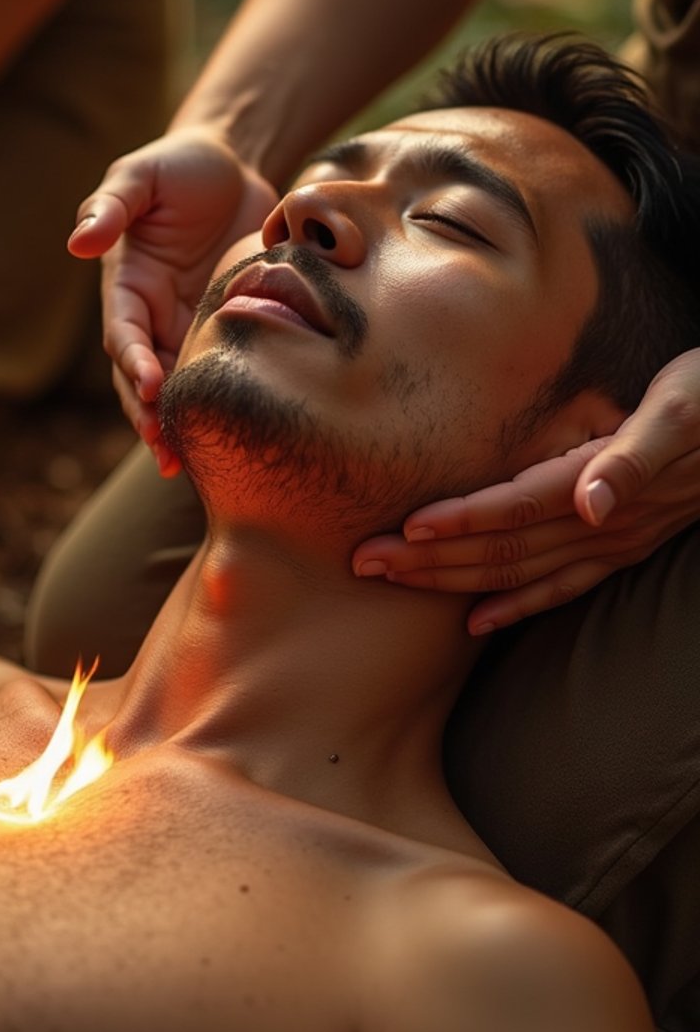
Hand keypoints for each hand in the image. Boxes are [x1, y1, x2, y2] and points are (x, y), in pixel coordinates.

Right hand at [68, 127, 277, 471]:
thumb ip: (113, 204)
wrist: (235, 165)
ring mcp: (184, 329)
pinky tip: (226, 442)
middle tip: (163, 447)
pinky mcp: (220, 333)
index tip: (150, 383)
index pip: (122, 332)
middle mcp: (150, 317)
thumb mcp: (142, 174)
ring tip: (184, 463)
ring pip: (172, 389)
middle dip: (147, 414)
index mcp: (127, 285)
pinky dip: (213, 408)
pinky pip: (212, 377)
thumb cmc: (182, 166)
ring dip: (174, 425)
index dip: (133, 360)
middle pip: (140, 377)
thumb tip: (79, 241)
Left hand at [351, 349, 699, 632]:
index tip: (407, 529)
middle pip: (501, 549)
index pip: (516, 509)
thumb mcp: (681, 410)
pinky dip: (515, 606)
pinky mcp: (619, 549)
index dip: (461, 521)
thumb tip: (594, 504)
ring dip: (451, 580)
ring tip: (391, 580)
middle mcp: (601, 525)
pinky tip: (475, 621)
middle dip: (430, 559)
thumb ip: (634, 456)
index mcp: (601, 484)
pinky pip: (559, 588)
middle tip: (364, 561)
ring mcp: (609, 544)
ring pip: (516, 571)